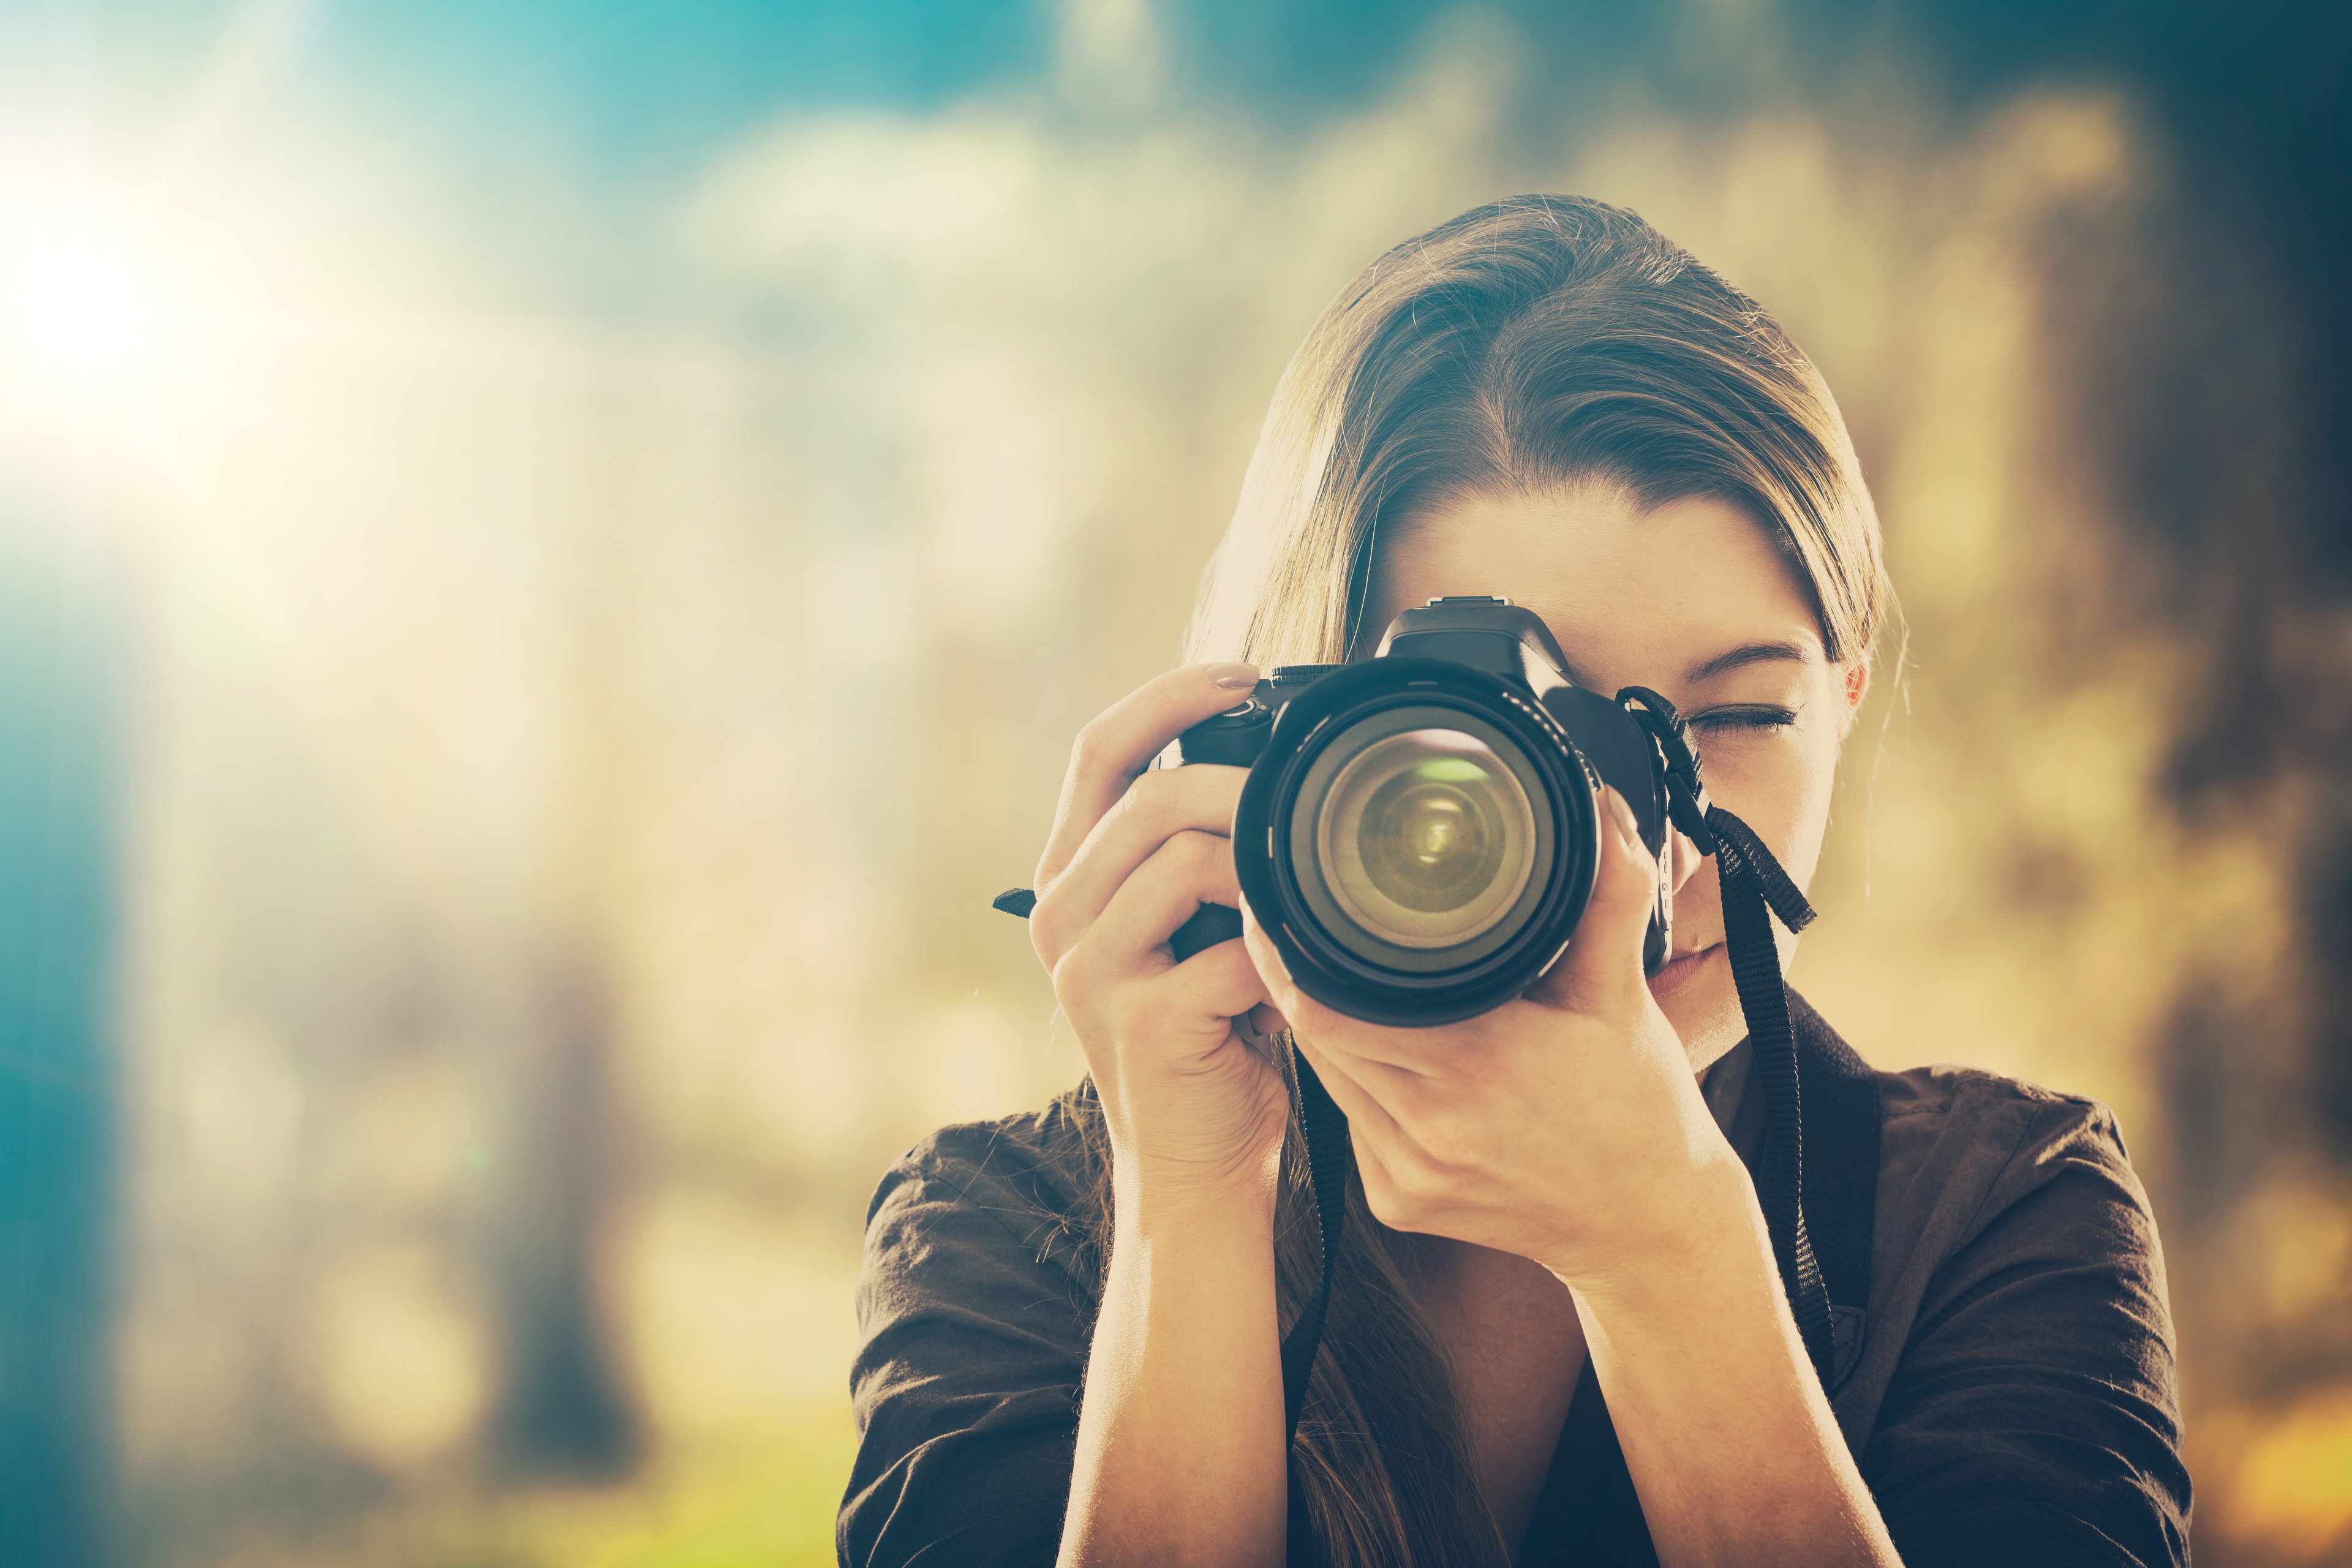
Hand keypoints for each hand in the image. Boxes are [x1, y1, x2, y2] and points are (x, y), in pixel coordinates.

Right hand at [1029, 664, 1293, 1221]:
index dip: (1169, 697)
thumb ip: (1201, 855)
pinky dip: (1281, 950)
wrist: (1195, 1169)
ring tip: (1305, 893)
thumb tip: (1274, 766)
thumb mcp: (1188, 928)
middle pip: (1149, 798)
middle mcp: (1061, 916)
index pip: (1097, 749)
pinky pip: (1227, 951)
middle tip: (1305, 797)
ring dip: (1264, 866)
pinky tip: (1303, 969)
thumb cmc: (1210, 1038)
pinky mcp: (1142, 1025)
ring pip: (1185, 861)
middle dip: (1240, 783)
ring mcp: (1091, 973)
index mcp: (1070, 878)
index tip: (1244, 676)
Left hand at [1245, 786, 1749, 1285]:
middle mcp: (1430, 1128)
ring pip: (1326, 1080)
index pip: (1331, 1006)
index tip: (1278, 907)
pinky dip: (1354, 1082)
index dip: (1291, 957)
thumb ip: (1609, 895)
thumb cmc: (1638, 1107)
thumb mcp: (1622, 995)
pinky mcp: (1398, 1206)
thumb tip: (1603, 806)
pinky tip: (1379, 1053)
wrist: (1650, 1227)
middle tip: (1292, 928)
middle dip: (1301, 984)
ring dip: (1324, 1032)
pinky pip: (1350, 1125)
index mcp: (1476, 1065)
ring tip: (1327, 980)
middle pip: (1316, 1038)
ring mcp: (1408, 1176)